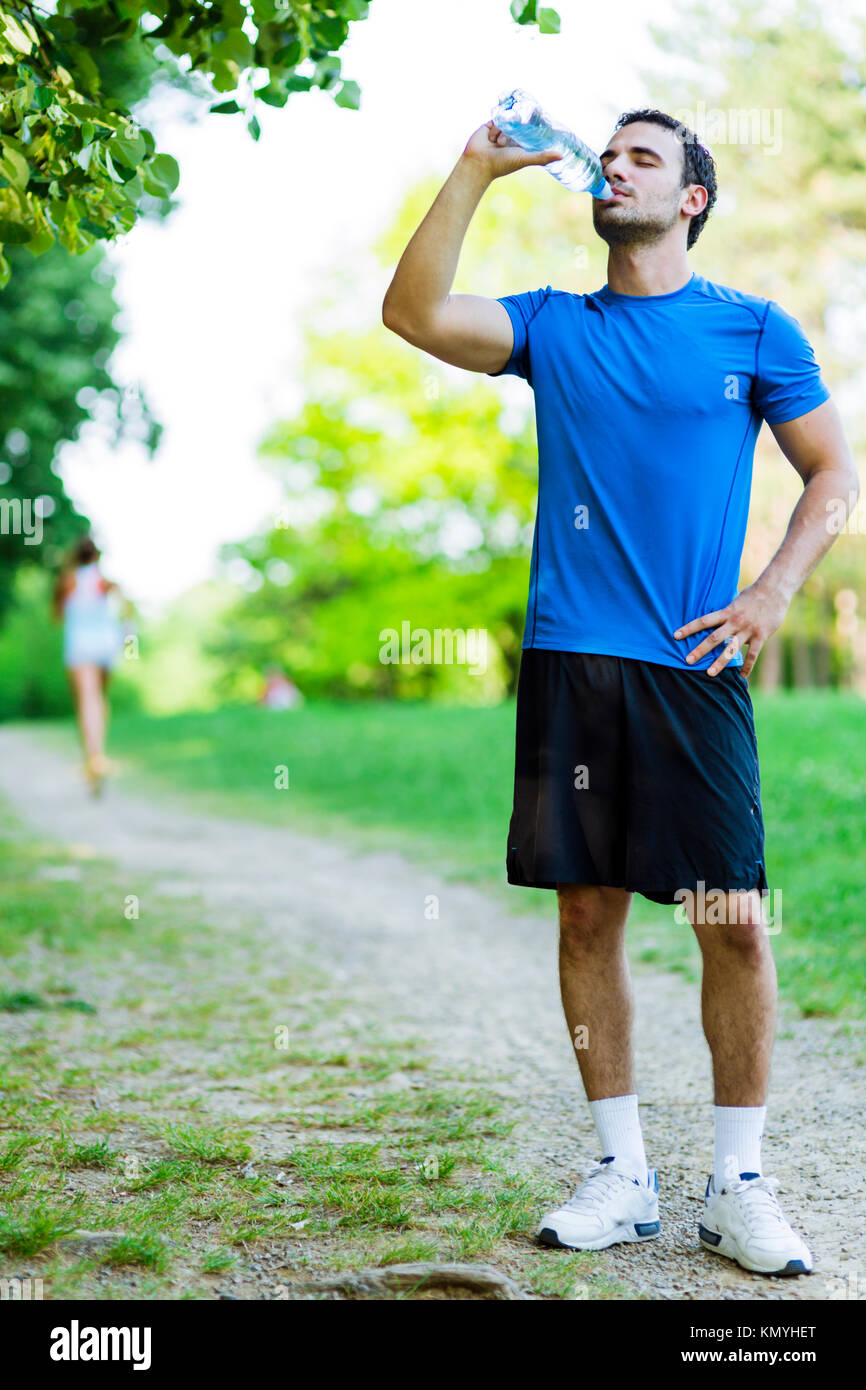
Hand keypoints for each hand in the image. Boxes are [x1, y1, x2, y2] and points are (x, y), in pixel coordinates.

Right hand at [461, 121, 561, 180]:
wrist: (479, 163)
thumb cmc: (502, 164)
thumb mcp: (524, 159)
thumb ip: (542, 157)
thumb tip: (562, 156)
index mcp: (521, 145)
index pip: (531, 131)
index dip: (532, 127)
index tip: (539, 120)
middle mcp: (512, 137)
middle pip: (519, 124)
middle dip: (513, 131)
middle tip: (507, 143)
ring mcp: (501, 131)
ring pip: (508, 121)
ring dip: (502, 132)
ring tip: (497, 144)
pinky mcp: (490, 126)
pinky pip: (497, 119)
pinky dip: (494, 129)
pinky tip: (490, 139)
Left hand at [673, 579, 789, 676]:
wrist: (775, 590)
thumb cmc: (754, 594)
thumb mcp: (736, 600)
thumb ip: (726, 612)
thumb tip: (715, 618)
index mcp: (727, 612)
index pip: (704, 621)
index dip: (689, 628)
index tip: (676, 636)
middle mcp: (735, 622)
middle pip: (714, 638)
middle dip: (700, 650)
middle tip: (687, 661)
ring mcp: (748, 630)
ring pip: (731, 649)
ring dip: (720, 662)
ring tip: (709, 674)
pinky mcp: (761, 636)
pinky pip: (753, 655)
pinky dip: (747, 667)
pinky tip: (741, 676)